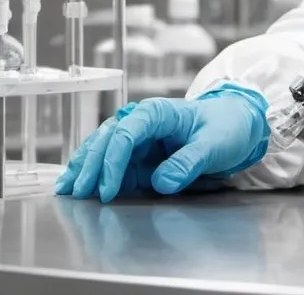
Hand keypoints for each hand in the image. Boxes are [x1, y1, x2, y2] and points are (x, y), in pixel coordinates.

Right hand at [54, 85, 269, 202]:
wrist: (237, 125)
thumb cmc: (227, 126)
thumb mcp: (214, 144)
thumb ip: (189, 162)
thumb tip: (162, 182)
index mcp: (160, 112)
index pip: (127, 133)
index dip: (113, 161)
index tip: (108, 189)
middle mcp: (143, 122)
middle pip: (108, 139)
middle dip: (91, 165)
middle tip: (77, 192)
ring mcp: (139, 140)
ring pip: (102, 148)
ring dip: (84, 167)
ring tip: (66, 190)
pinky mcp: (139, 156)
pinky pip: (111, 163)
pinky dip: (93, 172)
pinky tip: (78, 184)